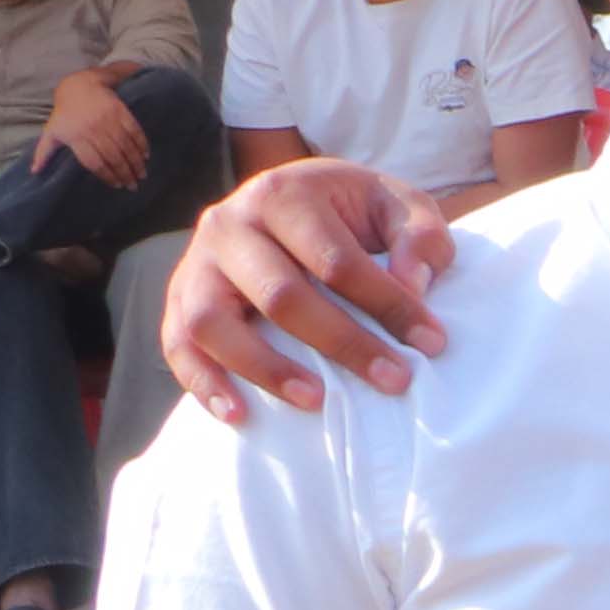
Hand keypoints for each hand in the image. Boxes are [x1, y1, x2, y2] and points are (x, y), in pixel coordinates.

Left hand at [40, 68, 153, 186]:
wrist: (79, 85)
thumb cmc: (64, 113)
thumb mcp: (51, 131)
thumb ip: (44, 152)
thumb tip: (35, 171)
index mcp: (76, 137)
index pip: (95, 162)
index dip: (107, 175)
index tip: (117, 185)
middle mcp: (93, 129)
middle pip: (113, 157)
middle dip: (125, 173)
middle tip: (133, 186)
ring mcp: (109, 120)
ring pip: (126, 146)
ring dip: (136, 163)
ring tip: (142, 175)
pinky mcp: (121, 111)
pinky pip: (134, 131)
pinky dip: (141, 144)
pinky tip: (145, 155)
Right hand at [161, 158, 459, 426]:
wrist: (292, 201)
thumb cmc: (353, 212)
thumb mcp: (397, 205)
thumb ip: (419, 235)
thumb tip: (412, 285)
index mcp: (284, 194)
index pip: (337, 260)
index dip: (388, 305)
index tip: (432, 343)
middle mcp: (229, 223)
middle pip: (280, 295)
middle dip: (343, 343)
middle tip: (395, 380)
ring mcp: (197, 262)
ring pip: (214, 322)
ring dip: (265, 368)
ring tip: (317, 400)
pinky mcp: (180, 297)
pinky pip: (177, 345)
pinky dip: (203, 383)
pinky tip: (238, 415)